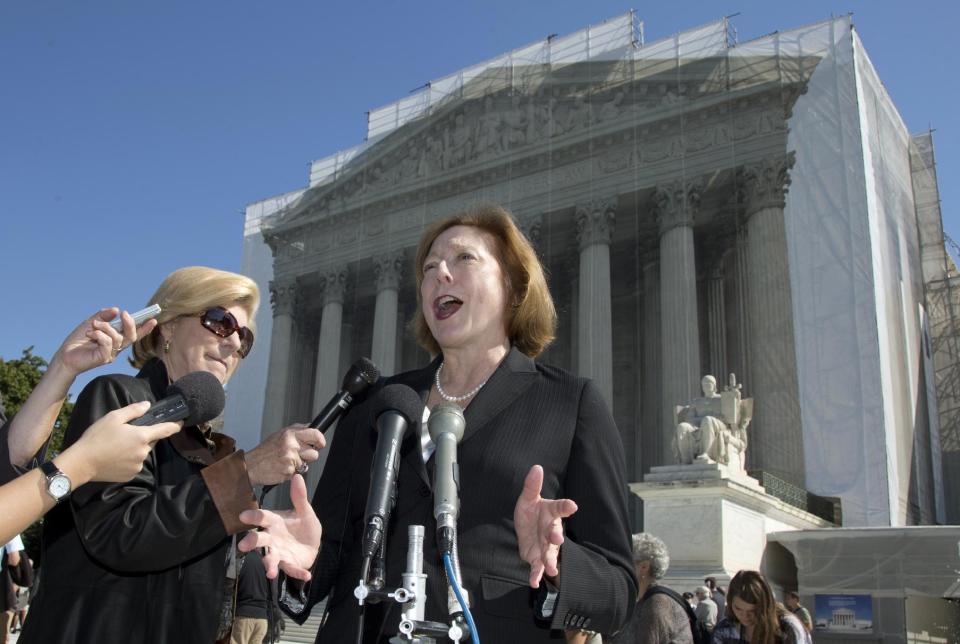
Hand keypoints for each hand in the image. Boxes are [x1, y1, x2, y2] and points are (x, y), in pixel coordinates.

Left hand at [53, 308, 157, 376]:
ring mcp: (111, 354)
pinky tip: (91, 333)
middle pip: (131, 336)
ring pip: (118, 338)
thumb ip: (103, 316)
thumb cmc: (78, 341)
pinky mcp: (104, 358)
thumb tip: (115, 309)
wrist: (64, 356)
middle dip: (130, 324)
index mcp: (115, 339)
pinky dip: (100, 335)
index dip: (144, 328)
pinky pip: (108, 344)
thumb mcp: (91, 323)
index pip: (133, 334)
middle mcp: (116, 348)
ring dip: (106, 327)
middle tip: (125, 314)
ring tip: (94, 325)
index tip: (153, 319)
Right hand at [65, 402, 180, 482]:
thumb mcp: (113, 418)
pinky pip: (134, 464)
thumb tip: (148, 405)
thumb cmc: (97, 437)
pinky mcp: (131, 475)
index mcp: (142, 436)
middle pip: (150, 441)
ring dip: (135, 449)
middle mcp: (144, 452)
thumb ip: (133, 410)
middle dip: (142, 437)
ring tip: (116, 447)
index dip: (175, 425)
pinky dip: (128, 460)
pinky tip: (115, 457)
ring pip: (142, 453)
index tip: (181, 421)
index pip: (165, 430)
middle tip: (124, 435)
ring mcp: (138, 465)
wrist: (82, 463)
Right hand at [238, 474, 321, 580]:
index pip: (262, 518)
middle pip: (260, 540)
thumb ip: (299, 497)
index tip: (242, 515)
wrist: (312, 544)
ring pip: (270, 558)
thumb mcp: (305, 511)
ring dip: (269, 565)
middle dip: (251, 542)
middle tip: (243, 545)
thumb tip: (298, 476)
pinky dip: (299, 573)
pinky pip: (292, 570)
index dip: (253, 516)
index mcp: (275, 523)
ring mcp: (280, 553)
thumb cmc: (303, 526)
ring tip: (270, 572)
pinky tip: (307, 576)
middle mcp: (273, 539)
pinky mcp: (290, 564)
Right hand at [245, 425, 324, 486]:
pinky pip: (298, 473)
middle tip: (298, 455)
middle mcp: (291, 445)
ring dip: (300, 464)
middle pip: (314, 452)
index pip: (315, 434)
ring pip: (307, 464)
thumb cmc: (265, 451)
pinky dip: (292, 472)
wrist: (251, 466)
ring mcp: (290, 458)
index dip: (320, 440)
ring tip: (287, 461)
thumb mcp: (281, 434)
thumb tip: (312, 427)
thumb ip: (298, 430)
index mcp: (290, 434)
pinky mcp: (288, 471)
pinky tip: (282, 467)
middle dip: (309, 455)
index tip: (320, 444)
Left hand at [513, 464, 577, 587]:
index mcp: (550, 513)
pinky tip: (534, 582)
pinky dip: (536, 575)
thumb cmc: (530, 513)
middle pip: (554, 533)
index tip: (573, 506)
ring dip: (550, 560)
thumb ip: (531, 486)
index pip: (559, 508)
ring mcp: (545, 546)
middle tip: (558, 539)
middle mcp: (550, 530)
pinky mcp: (537, 558)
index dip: (566, 506)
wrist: (525, 531)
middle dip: (556, 537)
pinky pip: (537, 568)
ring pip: (549, 553)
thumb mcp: (527, 499)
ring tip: (552, 569)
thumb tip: (536, 467)